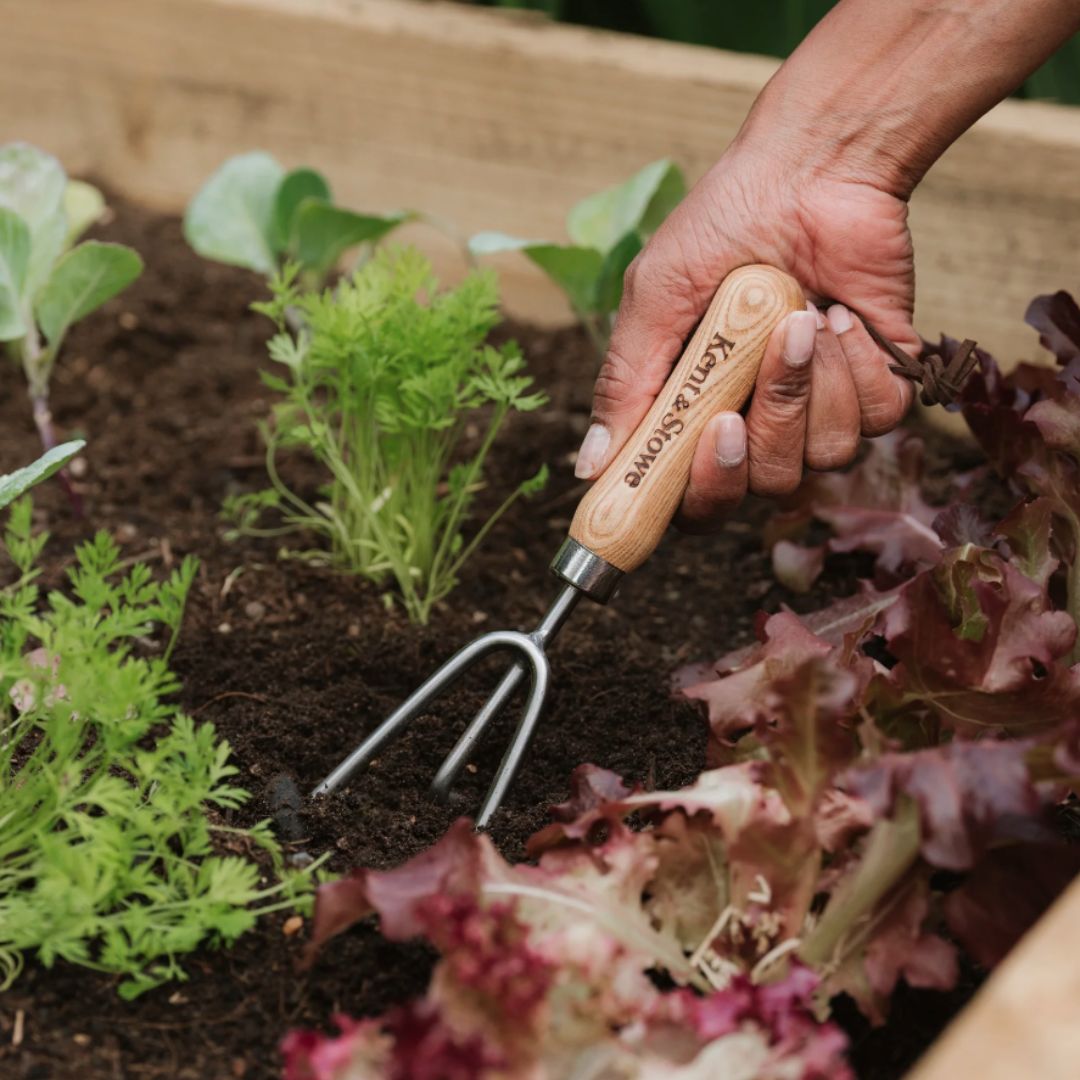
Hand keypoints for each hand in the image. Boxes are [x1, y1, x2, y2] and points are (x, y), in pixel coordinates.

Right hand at [574, 144, 916, 531]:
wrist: (810, 168)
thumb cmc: (722, 225)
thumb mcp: (654, 300)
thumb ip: (625, 386)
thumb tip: (589, 467)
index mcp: (700, 415)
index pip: (698, 499)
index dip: (701, 494)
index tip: (706, 439)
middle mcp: (760, 423)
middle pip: (765, 485)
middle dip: (766, 424)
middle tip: (756, 356)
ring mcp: (821, 409)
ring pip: (825, 457)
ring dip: (809, 382)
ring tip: (801, 315)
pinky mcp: (880, 385)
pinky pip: (879, 420)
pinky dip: (859, 366)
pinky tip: (841, 315)